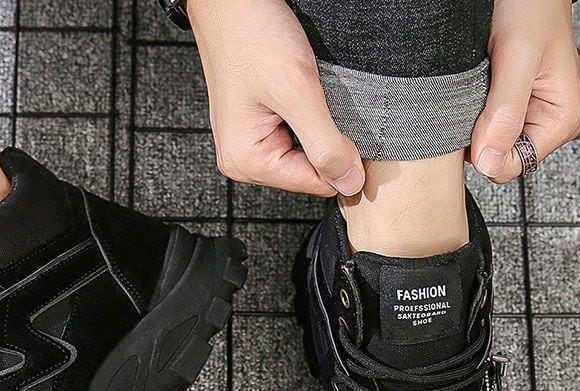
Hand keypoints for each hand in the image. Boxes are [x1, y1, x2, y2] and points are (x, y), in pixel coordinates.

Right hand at [188, 0, 364, 195]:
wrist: (230, 2)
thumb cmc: (252, 37)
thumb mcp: (298, 94)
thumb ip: (325, 146)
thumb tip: (349, 182)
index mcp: (247, 162)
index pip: (313, 184)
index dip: (341, 159)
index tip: (349, 128)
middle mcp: (242, 161)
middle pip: (307, 172)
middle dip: (326, 142)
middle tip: (324, 103)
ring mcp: (246, 145)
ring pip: (304, 155)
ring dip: (318, 129)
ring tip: (308, 95)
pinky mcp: (255, 128)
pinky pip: (294, 138)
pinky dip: (308, 120)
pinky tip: (302, 96)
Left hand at [471, 0, 579, 182]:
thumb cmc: (529, 8)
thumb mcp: (516, 61)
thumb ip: (504, 115)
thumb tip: (490, 163)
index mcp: (562, 120)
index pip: (509, 168)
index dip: (485, 150)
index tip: (478, 117)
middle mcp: (548, 124)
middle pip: (497, 161)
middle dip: (479, 137)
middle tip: (478, 97)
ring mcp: (529, 118)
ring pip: (486, 146)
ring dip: (473, 124)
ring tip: (480, 90)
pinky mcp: (510, 109)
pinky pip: (482, 129)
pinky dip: (471, 114)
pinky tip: (477, 91)